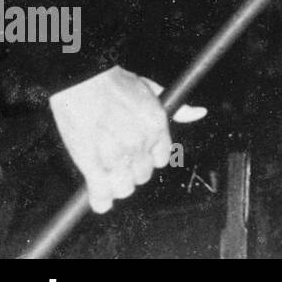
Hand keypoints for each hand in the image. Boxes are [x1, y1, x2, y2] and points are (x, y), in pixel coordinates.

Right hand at [49, 67, 206, 213]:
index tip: (138, 156)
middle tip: (119, 164)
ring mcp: (116, 155)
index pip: (161, 159)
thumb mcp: (152, 90)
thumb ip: (177, 108)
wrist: (82, 80)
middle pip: (143, 175)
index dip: (148, 159)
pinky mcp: (91, 163)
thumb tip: (199, 112)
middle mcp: (140, 143)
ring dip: (117, 186)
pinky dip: (100, 200)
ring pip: (124, 188)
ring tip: (108, 179)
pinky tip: (100, 201)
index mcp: (156, 126)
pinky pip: (102, 193)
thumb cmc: (114, 83)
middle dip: (132, 171)